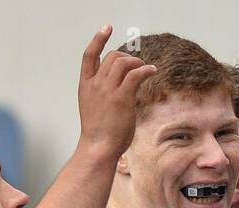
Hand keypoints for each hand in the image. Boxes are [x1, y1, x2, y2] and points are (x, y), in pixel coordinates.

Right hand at [76, 25, 157, 157]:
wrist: (98, 148)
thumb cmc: (99, 133)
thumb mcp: (95, 108)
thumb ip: (103, 93)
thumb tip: (123, 86)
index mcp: (85, 85)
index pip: (89, 55)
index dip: (98, 39)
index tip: (106, 28)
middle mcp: (95, 84)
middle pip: (113, 57)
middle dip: (127, 57)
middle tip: (138, 66)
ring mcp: (108, 90)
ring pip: (124, 62)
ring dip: (138, 62)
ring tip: (146, 69)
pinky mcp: (122, 98)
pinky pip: (136, 74)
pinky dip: (146, 69)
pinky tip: (152, 70)